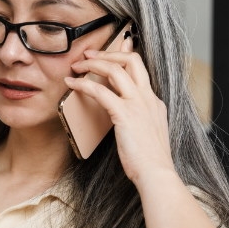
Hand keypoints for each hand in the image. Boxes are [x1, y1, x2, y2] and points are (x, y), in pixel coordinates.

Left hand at [62, 35, 174, 185]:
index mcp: (154, 102)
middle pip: (131, 60)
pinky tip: (72, 84)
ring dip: (93, 64)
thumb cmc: (150, 161)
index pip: (140, 69)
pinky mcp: (124, 114)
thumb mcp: (148, 133)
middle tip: (89, 55)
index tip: (107, 57)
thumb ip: (139, 120)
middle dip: (107, 53)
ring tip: (77, 66)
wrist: (156, 173)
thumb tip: (124, 118)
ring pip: (115, 70)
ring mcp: (138, 104)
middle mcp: (148, 98)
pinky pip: (100, 91)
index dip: (122, 58)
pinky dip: (83, 84)